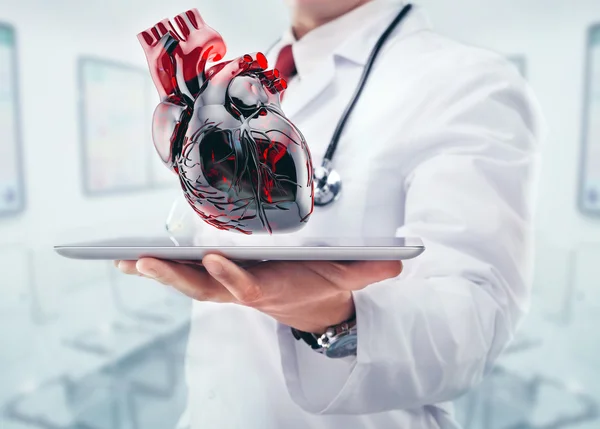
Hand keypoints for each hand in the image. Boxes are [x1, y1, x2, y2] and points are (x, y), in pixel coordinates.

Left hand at [115, 256, 401, 333]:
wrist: (311, 309)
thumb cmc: (324, 286)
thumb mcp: (349, 277)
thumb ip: (371, 270)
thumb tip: (401, 262)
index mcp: (273, 289)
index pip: (249, 286)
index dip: (231, 276)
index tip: (212, 259)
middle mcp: (244, 292)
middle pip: (204, 289)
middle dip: (174, 277)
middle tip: (141, 260)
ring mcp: (228, 290)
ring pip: (188, 285)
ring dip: (158, 273)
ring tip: (123, 259)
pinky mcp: (219, 283)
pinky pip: (183, 277)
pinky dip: (157, 271)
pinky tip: (129, 261)